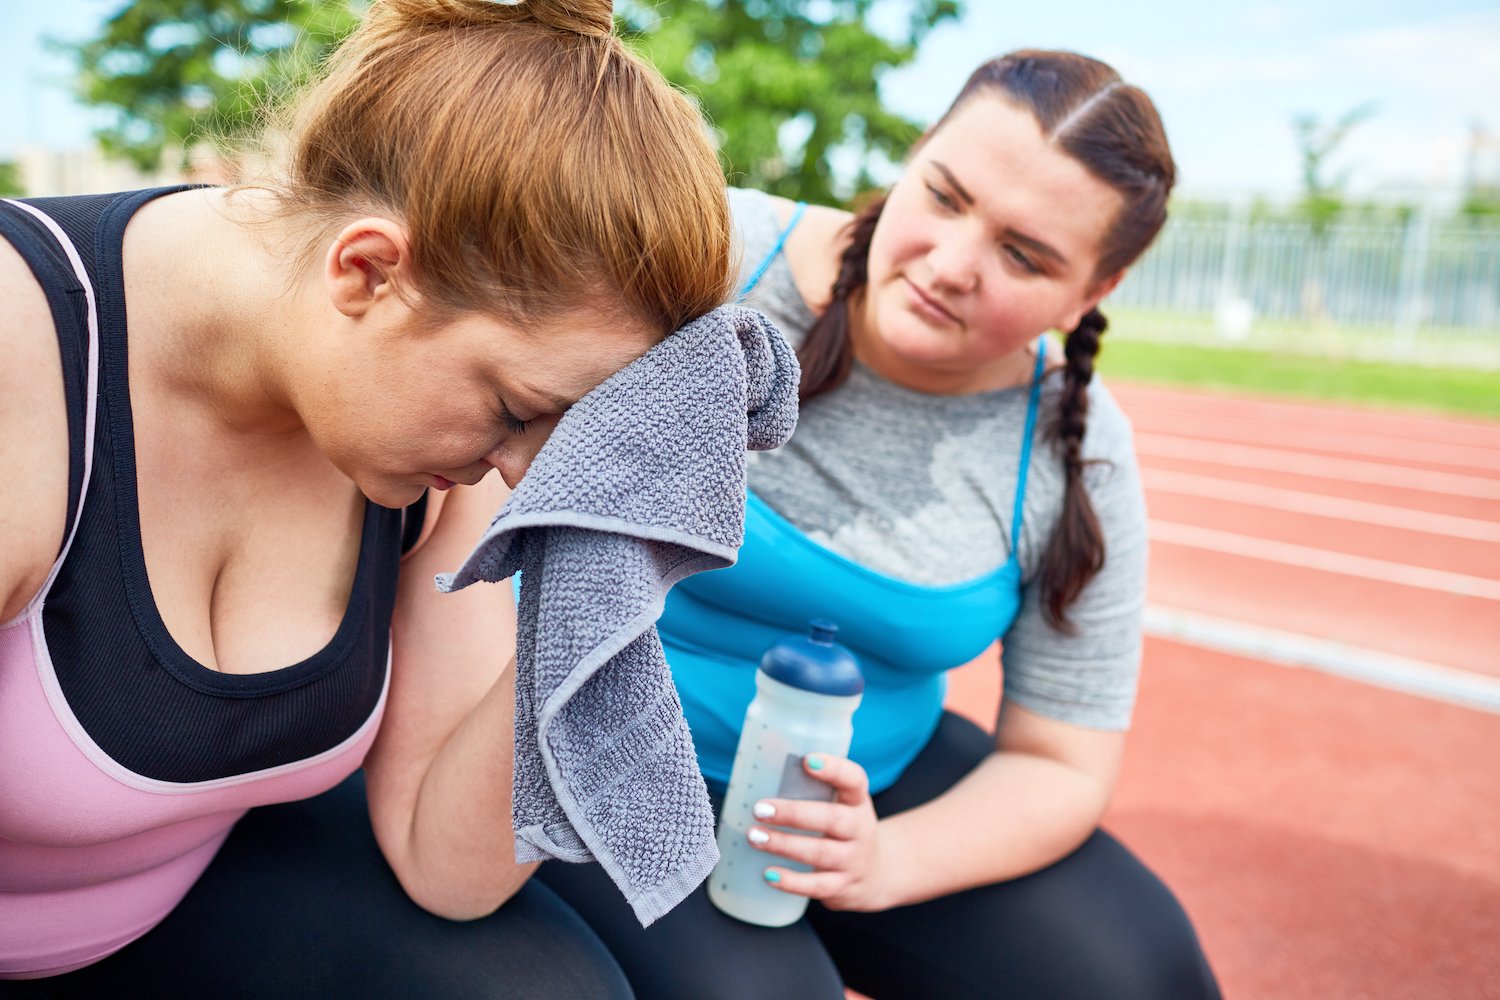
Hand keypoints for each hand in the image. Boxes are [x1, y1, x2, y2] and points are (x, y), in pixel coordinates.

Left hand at [747, 754, 891, 911]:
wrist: (877, 873)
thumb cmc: (844, 828)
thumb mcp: (839, 803)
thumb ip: (811, 785)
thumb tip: (765, 749)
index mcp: (857, 801)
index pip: (854, 780)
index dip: (833, 769)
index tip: (807, 760)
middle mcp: (860, 829)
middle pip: (831, 819)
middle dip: (793, 813)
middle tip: (760, 808)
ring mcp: (853, 860)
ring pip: (819, 852)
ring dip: (784, 845)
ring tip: (754, 836)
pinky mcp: (842, 887)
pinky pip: (816, 886)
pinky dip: (791, 881)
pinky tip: (767, 874)